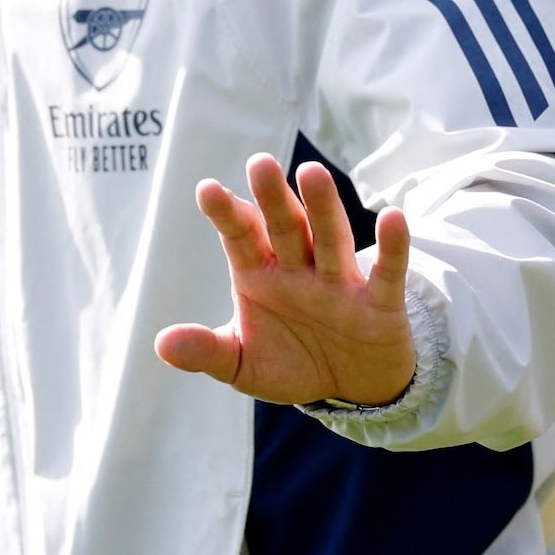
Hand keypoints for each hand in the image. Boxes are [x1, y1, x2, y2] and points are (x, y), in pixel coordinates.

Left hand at [154, 153, 416, 406]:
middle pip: (285, 227)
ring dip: (323, 208)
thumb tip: (161, 345)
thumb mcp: (243, 364)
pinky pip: (386, 274)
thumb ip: (207, 351)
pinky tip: (393, 217)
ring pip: (330, 238)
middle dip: (273, 198)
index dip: (227, 214)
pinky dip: (391, 249)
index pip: (241, 237)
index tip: (208, 190)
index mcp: (260, 274)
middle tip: (260, 163)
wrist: (351, 390)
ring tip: (312, 173)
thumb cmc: (292, 363)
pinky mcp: (379, 305)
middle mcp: (299, 269)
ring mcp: (339, 283)